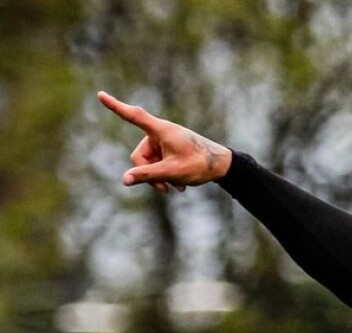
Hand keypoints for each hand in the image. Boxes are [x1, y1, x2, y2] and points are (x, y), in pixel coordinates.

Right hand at [97, 91, 232, 193]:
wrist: (223, 166)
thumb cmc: (200, 165)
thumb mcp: (172, 172)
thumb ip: (147, 175)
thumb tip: (125, 180)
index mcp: (161, 130)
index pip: (134, 116)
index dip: (116, 107)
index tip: (100, 94)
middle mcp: (160, 133)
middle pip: (140, 156)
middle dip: (149, 173)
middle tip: (165, 190)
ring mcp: (164, 141)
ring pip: (149, 162)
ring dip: (159, 177)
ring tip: (177, 188)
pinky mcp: (168, 149)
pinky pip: (157, 163)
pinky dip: (165, 174)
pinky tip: (179, 185)